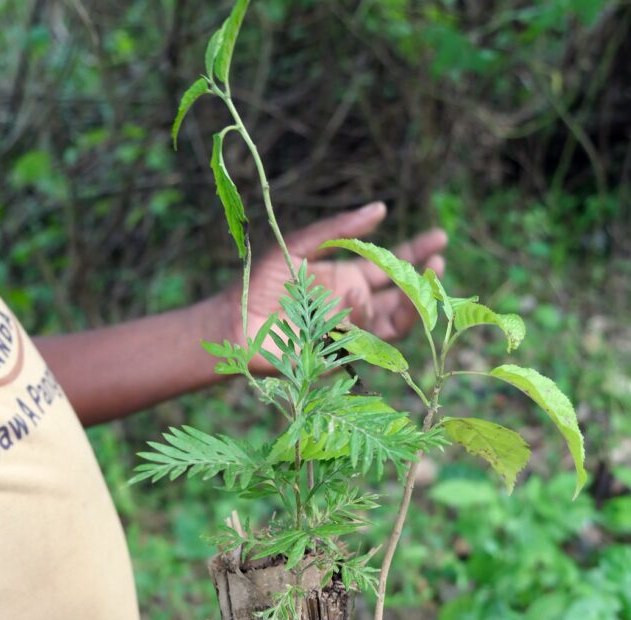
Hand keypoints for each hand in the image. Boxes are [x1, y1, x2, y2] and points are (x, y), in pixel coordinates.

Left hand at [225, 201, 446, 370]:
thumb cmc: (260, 285)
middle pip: (398, 293)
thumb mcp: (300, 246)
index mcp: (344, 279)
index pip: (388, 265)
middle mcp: (353, 306)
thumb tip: (379, 209)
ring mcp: (351, 331)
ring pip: (393, 319)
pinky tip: (387, 301)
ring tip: (425, 279)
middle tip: (438, 259)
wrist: (235, 323)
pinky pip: (374, 342)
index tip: (439, 238)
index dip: (415, 253)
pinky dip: (384, 323)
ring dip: (412, 301)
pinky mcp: (343, 355)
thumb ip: (338, 229)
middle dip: (422, 278)